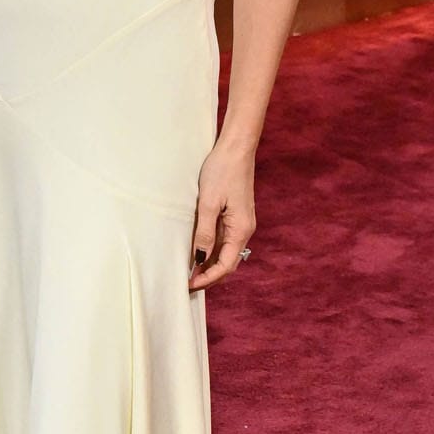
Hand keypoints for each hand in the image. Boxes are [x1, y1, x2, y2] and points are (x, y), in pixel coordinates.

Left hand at [188, 142, 255, 290]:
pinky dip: (212, 250)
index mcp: (241, 229)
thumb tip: (199, 258)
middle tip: (188, 284)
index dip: (208, 278)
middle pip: (228, 262)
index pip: (225, 265)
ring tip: (190, 272)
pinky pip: (225, 240)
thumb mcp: (208, 203)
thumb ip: (205, 232)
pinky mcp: (236, 215)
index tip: (190, 285)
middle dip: (209, 276)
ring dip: (210, 264)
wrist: (236, 148)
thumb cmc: (222, 171)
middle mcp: (245, 229)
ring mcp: (241, 222)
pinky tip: (198, 251)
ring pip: (226, 252)